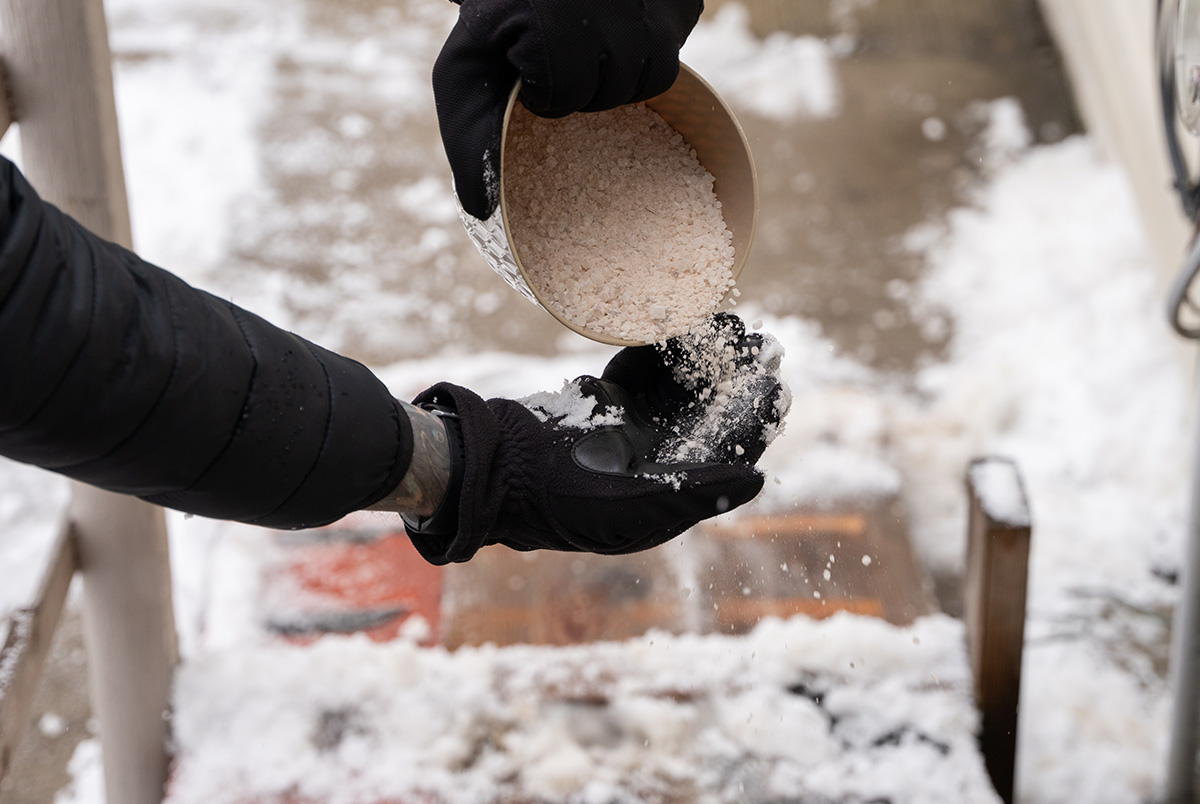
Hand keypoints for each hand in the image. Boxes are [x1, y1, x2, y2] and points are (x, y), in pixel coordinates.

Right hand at [403, 314, 787, 563]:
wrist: (497, 471)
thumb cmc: (564, 503)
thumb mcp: (635, 507)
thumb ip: (697, 492)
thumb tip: (758, 477)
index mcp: (672, 488)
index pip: (726, 450)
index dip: (754, 418)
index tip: (777, 383)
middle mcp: (658, 456)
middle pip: (710, 410)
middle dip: (734, 376)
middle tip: (760, 340)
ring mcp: (632, 426)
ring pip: (680, 384)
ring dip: (703, 355)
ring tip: (726, 321)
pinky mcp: (606, 401)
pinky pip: (642, 369)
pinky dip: (658, 347)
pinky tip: (679, 324)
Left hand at [433, 0, 704, 219]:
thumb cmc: (497, 24)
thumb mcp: (465, 74)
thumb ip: (470, 138)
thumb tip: (483, 211)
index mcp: (552, 22)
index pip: (567, 95)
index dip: (546, 96)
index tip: (527, 70)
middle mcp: (609, 2)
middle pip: (616, 89)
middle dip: (586, 87)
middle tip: (561, 58)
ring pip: (656, 74)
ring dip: (623, 75)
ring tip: (592, 51)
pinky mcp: (681, 0)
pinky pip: (678, 49)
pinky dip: (653, 50)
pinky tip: (622, 33)